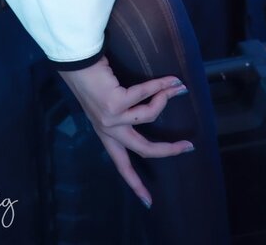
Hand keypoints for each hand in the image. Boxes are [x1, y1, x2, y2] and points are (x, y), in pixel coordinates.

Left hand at [60, 55, 192, 209]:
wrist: (76, 61)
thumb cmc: (92, 78)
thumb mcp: (107, 103)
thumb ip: (122, 114)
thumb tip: (154, 108)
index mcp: (105, 133)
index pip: (121, 164)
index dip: (135, 184)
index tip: (148, 203)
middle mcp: (108, 129)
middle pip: (143, 149)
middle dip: (169, 149)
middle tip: (189, 146)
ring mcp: (111, 117)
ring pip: (149, 115)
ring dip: (166, 99)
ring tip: (176, 87)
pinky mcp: (115, 102)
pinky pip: (146, 94)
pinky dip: (161, 86)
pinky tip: (172, 81)